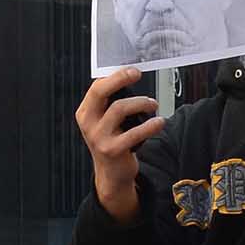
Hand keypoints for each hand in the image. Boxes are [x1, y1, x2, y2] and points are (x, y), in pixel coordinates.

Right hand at [76, 67, 164, 225]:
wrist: (112, 174)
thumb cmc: (112, 141)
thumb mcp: (105, 121)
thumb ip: (111, 102)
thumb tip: (130, 77)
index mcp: (85, 113)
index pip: (96, 87)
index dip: (114, 76)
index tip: (132, 70)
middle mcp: (88, 124)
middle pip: (101, 93)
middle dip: (120, 79)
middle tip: (137, 74)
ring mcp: (99, 137)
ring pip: (119, 108)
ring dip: (141, 103)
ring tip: (153, 104)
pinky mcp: (112, 150)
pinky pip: (135, 132)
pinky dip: (151, 125)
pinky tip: (160, 122)